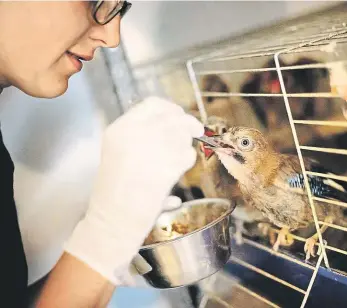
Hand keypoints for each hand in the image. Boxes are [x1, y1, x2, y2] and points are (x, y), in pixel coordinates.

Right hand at [63, 97, 203, 283]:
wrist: (113, 220)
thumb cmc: (116, 192)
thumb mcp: (120, 153)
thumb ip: (143, 135)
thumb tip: (174, 124)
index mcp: (120, 128)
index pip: (154, 104)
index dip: (171, 109)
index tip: (179, 116)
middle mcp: (135, 133)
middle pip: (175, 116)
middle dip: (188, 124)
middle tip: (195, 131)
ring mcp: (152, 147)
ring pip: (184, 134)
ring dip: (186, 146)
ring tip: (175, 161)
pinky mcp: (167, 165)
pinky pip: (188, 155)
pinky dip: (186, 163)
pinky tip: (175, 173)